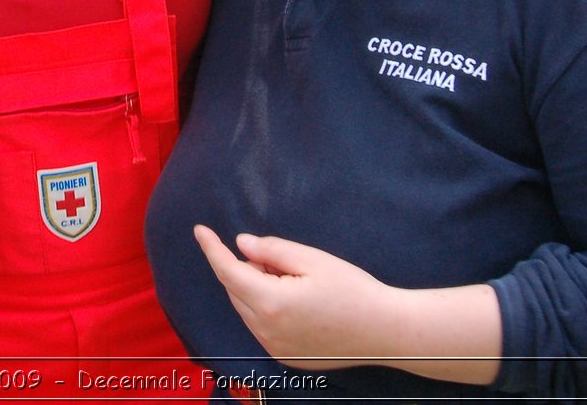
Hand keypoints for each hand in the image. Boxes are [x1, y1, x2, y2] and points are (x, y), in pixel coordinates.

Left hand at [193, 226, 502, 384]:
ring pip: (246, 309)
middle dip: (241, 267)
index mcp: (270, 303)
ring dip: (252, 288)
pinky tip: (291, 297)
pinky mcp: (286, 357)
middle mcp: (266, 330)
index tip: (200, 230)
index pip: (228, 271)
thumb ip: (272, 250)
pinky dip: (263, 307)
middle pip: (236, 290)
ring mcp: (275, 347)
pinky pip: (261, 326)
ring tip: (286, 275)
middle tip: (269, 254)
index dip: (212, 248)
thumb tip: (242, 245)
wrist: (386, 332)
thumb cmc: (353, 290)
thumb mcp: (313, 259)